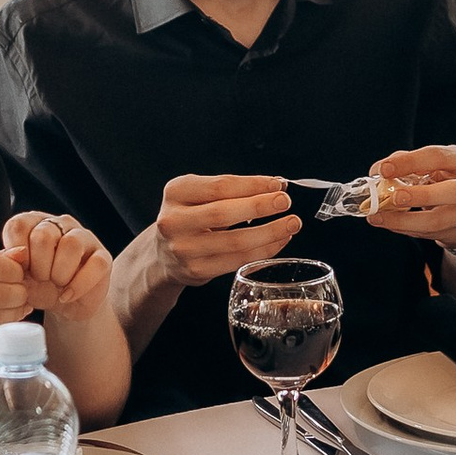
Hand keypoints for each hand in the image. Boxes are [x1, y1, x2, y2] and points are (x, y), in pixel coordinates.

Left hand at [2, 210, 112, 320]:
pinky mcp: (103, 257)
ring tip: (57, 285)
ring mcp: (84, 238)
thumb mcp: (19, 277)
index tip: (22, 270)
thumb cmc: (39, 286)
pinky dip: (78, 286)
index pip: (18, 225)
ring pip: (71, 244)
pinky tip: (67, 296)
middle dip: (38, 267)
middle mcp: (60, 224)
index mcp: (35, 223)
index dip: (17, 254)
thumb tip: (15, 255)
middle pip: (43, 235)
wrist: (65, 305)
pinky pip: (95, 265)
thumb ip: (12, 264)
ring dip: (59, 273)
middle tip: (41, 279)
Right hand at [153, 174, 299, 286]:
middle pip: (224, 213)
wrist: (164, 253)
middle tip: (285, 201)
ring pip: (234, 241)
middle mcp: (174, 220)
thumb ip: (232, 190)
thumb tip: (276, 186)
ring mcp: (184, 249)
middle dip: (260, 206)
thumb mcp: (199, 195)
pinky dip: (263, 251)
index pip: (220, 186)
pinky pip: (237, 261)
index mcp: (176, 192)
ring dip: (269, 232)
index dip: (252, 185)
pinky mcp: (196, 271)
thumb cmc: (191, 217)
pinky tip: (278, 241)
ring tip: (291, 224)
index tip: (277, 184)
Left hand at [366, 146, 455, 252]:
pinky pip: (430, 234)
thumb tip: (378, 171)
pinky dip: (406, 229)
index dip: (410, 162)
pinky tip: (391, 223)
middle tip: (393, 197)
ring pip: (438, 220)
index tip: (384, 169)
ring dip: (405, 220)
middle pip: (453, 191)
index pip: (438, 157)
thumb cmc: (442, 180)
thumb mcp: (429, 166)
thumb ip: (404, 164)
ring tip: (380, 216)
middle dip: (420, 195)